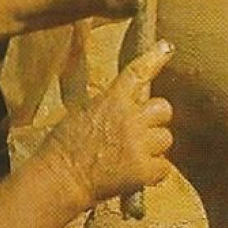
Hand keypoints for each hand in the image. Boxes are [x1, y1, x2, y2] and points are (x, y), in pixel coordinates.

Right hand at [36, 41, 175, 209]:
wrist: (60, 179)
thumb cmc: (64, 148)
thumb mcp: (83, 112)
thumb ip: (110, 105)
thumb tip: (129, 104)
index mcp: (111, 100)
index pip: (138, 73)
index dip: (155, 58)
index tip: (167, 47)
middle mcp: (129, 118)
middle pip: (164, 108)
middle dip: (155, 120)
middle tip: (138, 134)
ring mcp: (139, 143)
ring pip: (166, 139)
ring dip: (154, 148)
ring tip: (130, 157)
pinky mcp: (144, 169)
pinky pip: (164, 167)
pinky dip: (152, 172)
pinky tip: (133, 174)